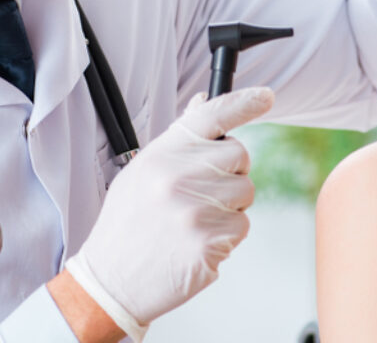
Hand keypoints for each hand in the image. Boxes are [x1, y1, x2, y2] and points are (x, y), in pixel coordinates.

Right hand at [64, 87, 273, 339]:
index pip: (212, 115)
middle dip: (230, 172)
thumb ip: (178, 140)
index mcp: (162, 154)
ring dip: (230, 207)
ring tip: (194, 221)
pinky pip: (241, 227)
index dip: (245, 102)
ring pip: (245, 193)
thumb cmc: (128, 224)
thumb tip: (203, 102)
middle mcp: (179, 176)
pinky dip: (226, 237)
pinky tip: (196, 243)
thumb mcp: (142, 171)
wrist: (111, 280)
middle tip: (202, 193)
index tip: (266, 96)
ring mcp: (195, 210)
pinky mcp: (209, 242)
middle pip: (240, 155)